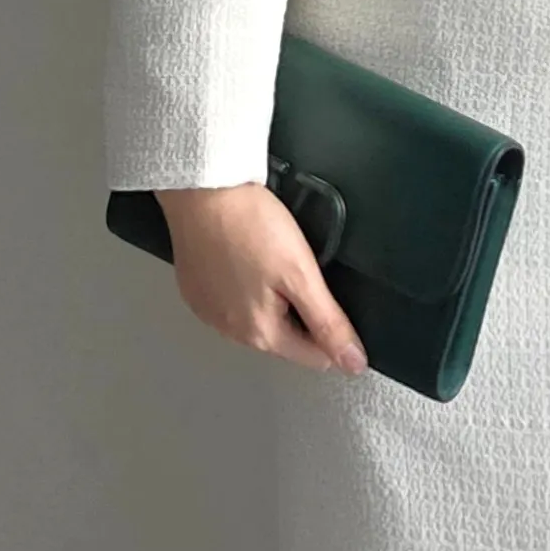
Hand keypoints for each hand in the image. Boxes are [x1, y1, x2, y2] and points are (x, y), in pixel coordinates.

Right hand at [157, 183, 369, 374]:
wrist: (202, 189)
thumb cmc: (247, 223)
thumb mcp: (302, 274)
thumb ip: (328, 322)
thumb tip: (352, 361)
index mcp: (260, 333)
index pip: (315, 356)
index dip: (333, 330)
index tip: (327, 296)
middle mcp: (230, 331)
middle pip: (287, 337)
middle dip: (300, 310)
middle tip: (294, 267)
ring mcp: (209, 312)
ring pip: (259, 317)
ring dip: (273, 297)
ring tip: (267, 258)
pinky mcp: (197, 291)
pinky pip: (233, 299)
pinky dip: (245, 284)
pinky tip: (245, 257)